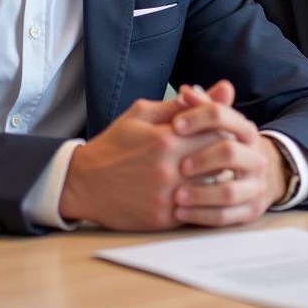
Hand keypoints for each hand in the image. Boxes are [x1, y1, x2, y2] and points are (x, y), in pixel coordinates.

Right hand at [58, 97, 224, 229]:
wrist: (83, 183)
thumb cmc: (115, 144)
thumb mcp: (142, 114)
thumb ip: (183, 104)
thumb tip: (223, 88)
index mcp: (165, 139)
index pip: (217, 131)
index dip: (224, 129)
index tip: (219, 130)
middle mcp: (168, 169)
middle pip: (219, 160)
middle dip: (223, 153)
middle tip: (221, 150)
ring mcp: (167, 197)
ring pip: (213, 187)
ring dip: (215, 177)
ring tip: (211, 170)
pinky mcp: (163, 219)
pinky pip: (197, 209)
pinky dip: (201, 199)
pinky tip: (196, 189)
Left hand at [169, 81, 289, 226]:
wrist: (253, 176)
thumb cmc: (222, 145)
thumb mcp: (215, 125)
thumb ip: (201, 107)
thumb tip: (186, 90)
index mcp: (245, 130)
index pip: (223, 115)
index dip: (198, 118)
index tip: (174, 125)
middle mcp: (255, 157)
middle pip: (230, 152)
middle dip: (201, 158)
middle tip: (179, 165)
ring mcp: (255, 186)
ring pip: (229, 191)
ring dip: (200, 193)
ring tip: (176, 195)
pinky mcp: (250, 211)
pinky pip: (226, 218)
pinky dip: (201, 215)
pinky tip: (180, 212)